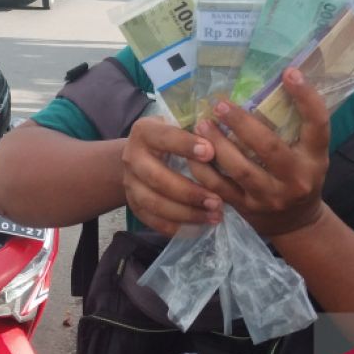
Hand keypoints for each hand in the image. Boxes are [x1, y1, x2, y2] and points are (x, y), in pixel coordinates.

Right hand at [121, 115, 221, 236]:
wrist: (141, 156)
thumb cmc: (171, 139)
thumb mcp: (179, 126)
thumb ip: (197, 132)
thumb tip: (223, 142)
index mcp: (144, 131)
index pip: (164, 137)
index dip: (186, 145)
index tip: (211, 152)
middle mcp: (132, 157)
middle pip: (157, 178)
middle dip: (189, 192)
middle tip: (217, 201)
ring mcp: (130, 183)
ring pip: (154, 203)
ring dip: (186, 213)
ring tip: (214, 215)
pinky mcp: (133, 205)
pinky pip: (153, 221)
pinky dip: (177, 226)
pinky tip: (200, 226)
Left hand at [186, 68, 330, 238]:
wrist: (296, 222)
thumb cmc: (301, 174)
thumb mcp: (310, 153)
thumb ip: (296, 126)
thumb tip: (276, 78)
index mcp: (316, 158)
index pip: (318, 124)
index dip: (306, 97)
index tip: (289, 72)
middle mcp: (296, 178)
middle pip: (269, 147)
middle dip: (242, 123)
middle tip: (220, 104)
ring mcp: (270, 196)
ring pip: (241, 169)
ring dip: (218, 145)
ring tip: (202, 124)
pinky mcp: (247, 208)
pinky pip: (220, 187)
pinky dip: (204, 170)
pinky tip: (192, 152)